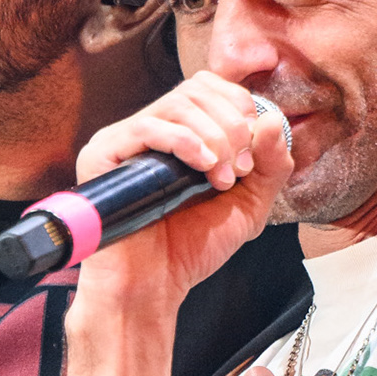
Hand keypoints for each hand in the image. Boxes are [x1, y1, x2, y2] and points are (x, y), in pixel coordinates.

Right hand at [71, 73, 292, 319]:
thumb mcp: (247, 207)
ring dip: (214, 137)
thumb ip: (270, 166)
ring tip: (221, 179)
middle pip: (198, 89)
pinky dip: (184, 141)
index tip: (251, 159)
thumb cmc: (190, 250)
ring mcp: (125, 139)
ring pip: (178, 104)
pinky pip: (147, 126)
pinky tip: (202, 167)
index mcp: (182, 133)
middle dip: (232, 126)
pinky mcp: (103, 154)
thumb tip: (273, 119)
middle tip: (239, 171)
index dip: (240, 110)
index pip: (212, 88)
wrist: (152, 287)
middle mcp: (152, 129)